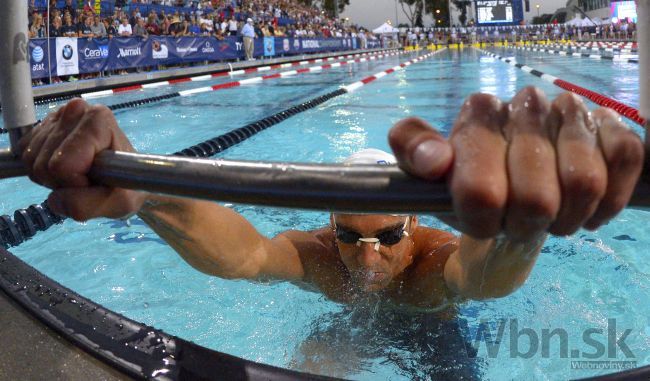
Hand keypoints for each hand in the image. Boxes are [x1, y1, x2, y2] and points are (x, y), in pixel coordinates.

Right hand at [20, 98, 146, 220]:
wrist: (128, 177)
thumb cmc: (127, 187)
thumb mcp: (118, 203)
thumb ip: (86, 205)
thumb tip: (55, 201)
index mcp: (98, 120)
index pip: (61, 165)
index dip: (75, 184)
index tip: (95, 182)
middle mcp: (76, 109)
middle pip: (42, 163)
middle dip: (61, 181)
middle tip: (87, 180)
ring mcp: (57, 116)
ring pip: (30, 160)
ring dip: (50, 177)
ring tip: (78, 174)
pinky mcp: (42, 126)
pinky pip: (23, 156)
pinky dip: (41, 171)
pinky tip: (65, 168)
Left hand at [389, 87, 643, 240]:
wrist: (513, 174)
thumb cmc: (469, 178)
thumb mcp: (427, 173)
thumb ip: (413, 155)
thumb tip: (436, 162)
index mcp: (480, 113)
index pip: (481, 192)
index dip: (484, 221)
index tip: (483, 222)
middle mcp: (527, 104)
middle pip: (535, 198)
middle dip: (525, 226)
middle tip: (518, 223)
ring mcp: (572, 111)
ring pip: (584, 185)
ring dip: (566, 219)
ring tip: (550, 217)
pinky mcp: (612, 126)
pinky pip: (625, 164)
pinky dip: (608, 202)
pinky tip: (585, 209)